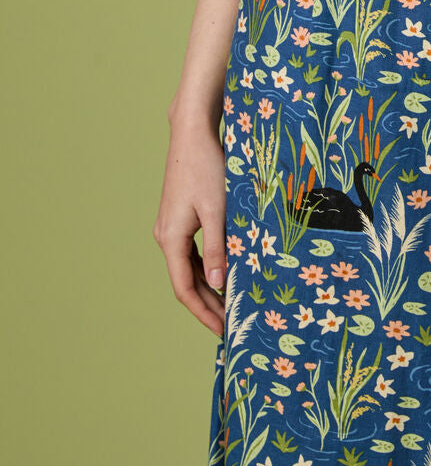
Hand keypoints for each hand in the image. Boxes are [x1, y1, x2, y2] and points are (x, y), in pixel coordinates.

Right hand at [154, 115, 228, 337]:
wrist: (192, 134)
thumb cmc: (206, 168)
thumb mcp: (216, 211)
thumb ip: (216, 249)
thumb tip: (216, 286)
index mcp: (171, 239)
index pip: (184, 289)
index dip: (204, 313)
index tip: (222, 331)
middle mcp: (166, 237)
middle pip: (186, 281)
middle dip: (207, 305)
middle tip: (230, 325)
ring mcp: (171, 227)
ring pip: (188, 267)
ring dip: (207, 287)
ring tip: (230, 305)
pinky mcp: (179, 217)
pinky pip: (191, 251)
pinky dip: (206, 267)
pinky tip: (223, 273)